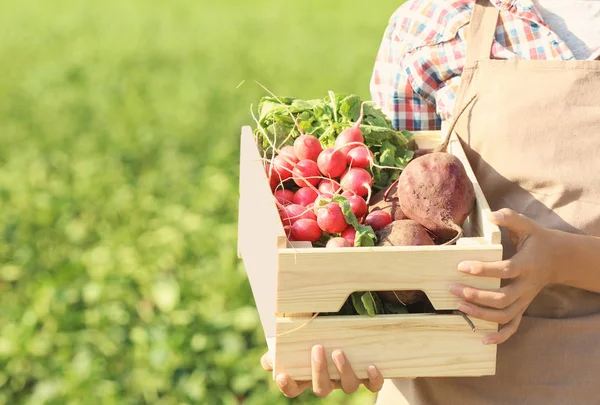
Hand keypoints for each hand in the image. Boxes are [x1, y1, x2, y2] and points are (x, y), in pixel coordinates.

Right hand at [260, 345, 383, 397]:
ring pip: (347, 387)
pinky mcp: (368, 377)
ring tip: (339, 352)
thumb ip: (282, 346)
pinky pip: (372, 385)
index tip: (282, 375)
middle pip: (321, 389)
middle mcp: (329, 381)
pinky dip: (373, 379)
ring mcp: (348, 380)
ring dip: (343, 371)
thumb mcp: (300, 338)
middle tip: (317, 348)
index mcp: (309, 374)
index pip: (294, 388)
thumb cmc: (320, 335)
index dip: (287, 385)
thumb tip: (267, 360)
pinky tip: (371, 366)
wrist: (356, 334)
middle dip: (318, 371)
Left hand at [449, 208, 565, 344]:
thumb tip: (491, 215)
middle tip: (453, 289)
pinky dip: (500, 336)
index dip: (484, 270)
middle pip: (503, 298)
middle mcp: (527, 286)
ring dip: (481, 315)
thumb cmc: (536, 240)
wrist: (558, 259)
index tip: (461, 266)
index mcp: (527, 265)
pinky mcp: (523, 307)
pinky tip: (483, 339)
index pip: (505, 270)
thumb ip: (509, 219)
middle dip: (476, 296)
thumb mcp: (526, 226)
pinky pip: (513, 326)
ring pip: (505, 315)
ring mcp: (525, 300)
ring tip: (459, 306)